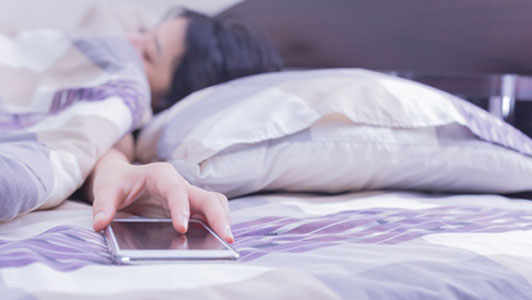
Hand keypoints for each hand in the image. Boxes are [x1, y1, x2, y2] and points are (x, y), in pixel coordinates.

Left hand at [91, 160, 232, 242]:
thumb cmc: (117, 182)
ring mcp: (188, 195)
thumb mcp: (106, 189)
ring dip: (223, 219)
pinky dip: (217, 223)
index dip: (181, 208)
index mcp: (161, 175)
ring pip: (215, 203)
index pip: (176, 191)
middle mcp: (180, 183)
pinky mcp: (190, 206)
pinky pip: (210, 212)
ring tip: (227, 240)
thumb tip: (100, 223)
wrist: (122, 177)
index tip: (181, 227)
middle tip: (226, 237)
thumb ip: (103, 205)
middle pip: (207, 197)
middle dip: (218, 216)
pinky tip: (218, 239)